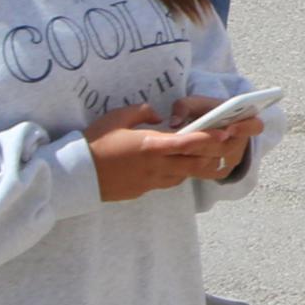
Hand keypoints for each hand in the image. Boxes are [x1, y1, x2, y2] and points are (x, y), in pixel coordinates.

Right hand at [84, 103, 250, 201]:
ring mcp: (151, 181)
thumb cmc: (95, 142)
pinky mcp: (143, 190)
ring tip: (208, 154)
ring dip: (198, 166)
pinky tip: (178, 164)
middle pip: (195, 164)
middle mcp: (156, 166)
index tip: (226, 133)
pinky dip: (179, 173)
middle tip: (229, 145)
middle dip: (215, 155)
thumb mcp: (118, 117)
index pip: (189, 144)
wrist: (76, 175)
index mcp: (151, 146)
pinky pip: (169, 182)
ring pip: (185, 175)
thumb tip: (159, 117)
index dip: (210, 139)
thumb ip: (143, 113)